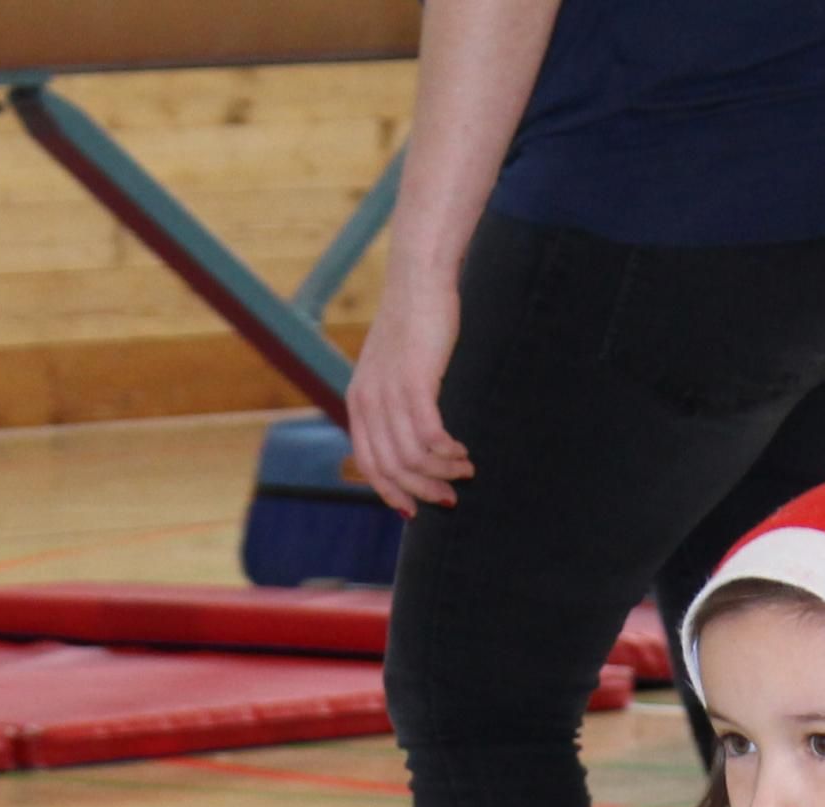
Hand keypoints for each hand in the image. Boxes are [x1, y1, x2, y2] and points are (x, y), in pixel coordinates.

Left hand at [343, 289, 471, 515]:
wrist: (420, 280)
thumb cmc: (415, 324)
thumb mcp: (394, 368)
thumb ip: (394, 402)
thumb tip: (415, 441)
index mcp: (359, 400)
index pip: (369, 463)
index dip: (392, 492)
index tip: (417, 509)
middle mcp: (368, 400)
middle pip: (391, 468)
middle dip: (423, 490)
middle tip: (452, 497)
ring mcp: (389, 391)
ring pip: (412, 457)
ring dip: (442, 472)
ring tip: (465, 470)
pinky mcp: (415, 381)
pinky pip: (429, 436)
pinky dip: (447, 452)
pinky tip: (462, 450)